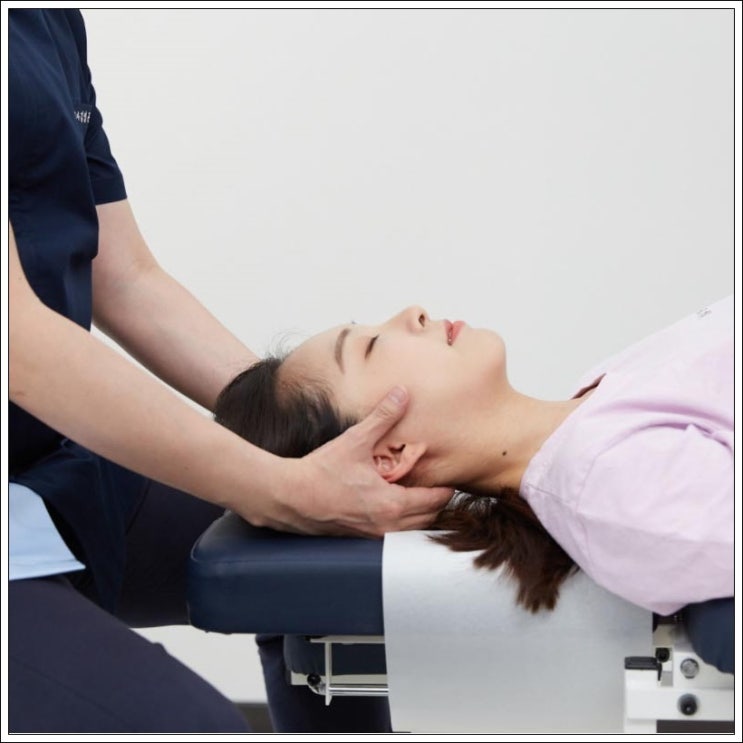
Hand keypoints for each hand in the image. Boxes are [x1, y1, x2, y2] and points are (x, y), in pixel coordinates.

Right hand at [273, 387, 452, 536]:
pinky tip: (392, 501)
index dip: (445, 487)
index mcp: (392, 504)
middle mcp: (387, 526)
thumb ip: (383, 417)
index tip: (448, 474)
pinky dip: (401, 520)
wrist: (289, 497)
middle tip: (436, 481)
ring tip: (417, 491)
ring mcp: (374, 535)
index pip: (436, 500)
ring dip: (420, 513)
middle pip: (429, 519)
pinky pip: (394, 533)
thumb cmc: (320, 472)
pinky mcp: (362, 538)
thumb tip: (402, 394)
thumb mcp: (355, 440)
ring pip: (412, 529)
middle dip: (436, 501)